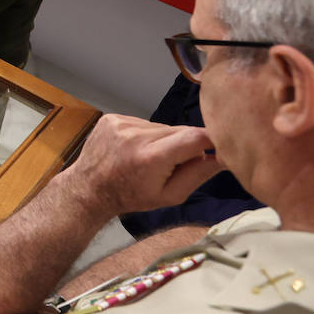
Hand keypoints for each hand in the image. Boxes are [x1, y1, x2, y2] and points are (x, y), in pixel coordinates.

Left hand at [57, 114, 221, 219]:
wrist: (89, 188)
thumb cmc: (131, 196)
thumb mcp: (170, 196)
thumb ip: (198, 174)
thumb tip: (224, 157)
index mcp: (151, 157)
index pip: (195, 137)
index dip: (211, 141)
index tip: (218, 149)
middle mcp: (136, 135)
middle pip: (180, 130)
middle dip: (186, 145)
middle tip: (176, 163)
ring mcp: (122, 123)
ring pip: (163, 126)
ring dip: (165, 140)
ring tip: (151, 158)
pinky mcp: (113, 117)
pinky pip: (144, 122)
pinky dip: (147, 135)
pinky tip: (136, 149)